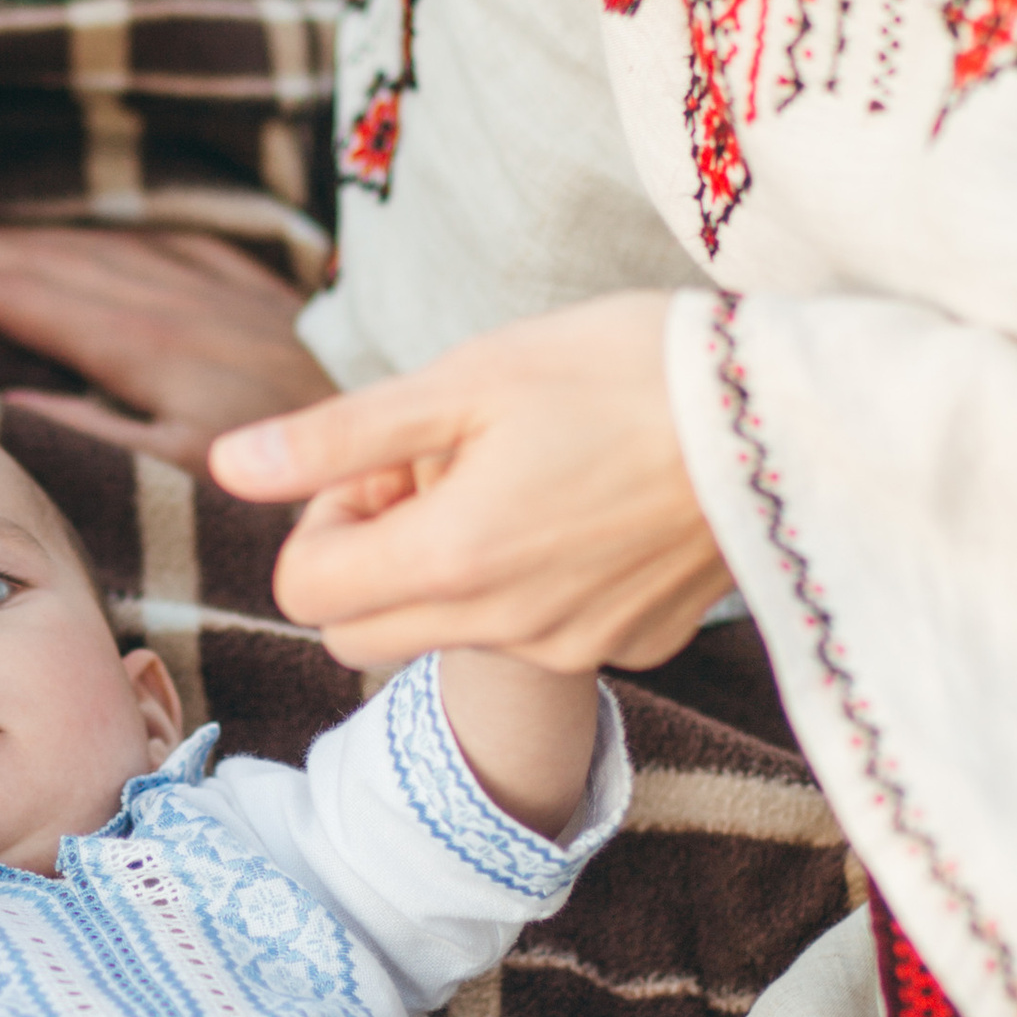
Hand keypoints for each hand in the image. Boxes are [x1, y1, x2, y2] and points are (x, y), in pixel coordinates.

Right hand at [0, 222, 330, 467]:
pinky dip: (111, 236)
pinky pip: (167, 243)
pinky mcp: (256, 294)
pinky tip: (91, 235)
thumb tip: (11, 395)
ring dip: (24, 237)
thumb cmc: (284, 479)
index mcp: (144, 344)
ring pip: (101, 246)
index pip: (28, 296)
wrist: (393, 440)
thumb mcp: (180, 472)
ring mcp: (217, 289)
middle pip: (51, 261)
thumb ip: (93, 431)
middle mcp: (175, 301)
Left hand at [209, 294, 731, 672]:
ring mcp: (574, 646)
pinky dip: (536, 580)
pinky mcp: (635, 645)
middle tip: (438, 469)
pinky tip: (591, 504)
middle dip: (371, 558)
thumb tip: (227, 469)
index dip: (321, 521)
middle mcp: (504, 627)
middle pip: (359, 633)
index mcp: (448, 561)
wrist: (790, 412)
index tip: (385, 462)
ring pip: (451, 631)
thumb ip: (339, 440)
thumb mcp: (465, 382)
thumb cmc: (621, 370)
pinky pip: (541, 629)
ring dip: (453, 567)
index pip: (301, 591)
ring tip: (525, 475)